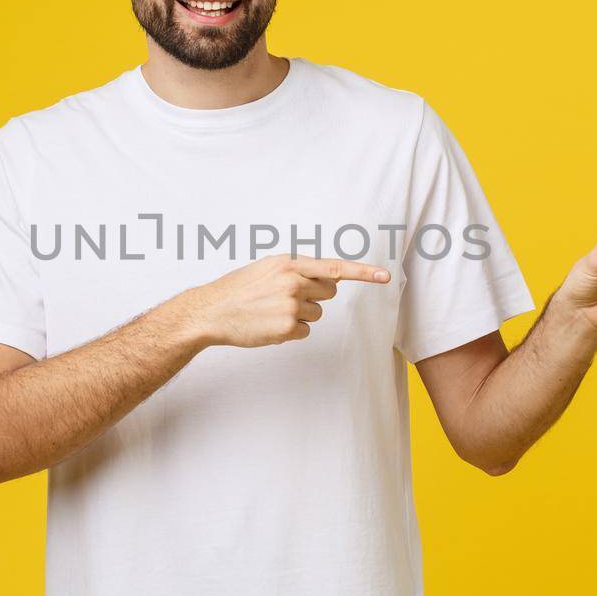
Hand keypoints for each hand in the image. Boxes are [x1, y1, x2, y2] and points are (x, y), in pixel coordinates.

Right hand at [170, 253, 391, 347]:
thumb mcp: (266, 268)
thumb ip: (296, 269)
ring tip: (272, 311)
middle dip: (315, 296)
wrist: (211, 311)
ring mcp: (291, 306)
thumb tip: (328, 279)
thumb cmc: (238, 289)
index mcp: (289, 263)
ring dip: (300, 315)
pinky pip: (305, 331)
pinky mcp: (287, 328)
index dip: (364, 272)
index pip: (335, 267)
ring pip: (317, 314)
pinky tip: (270, 325)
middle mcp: (293, 282)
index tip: (385, 276)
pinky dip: (292, 331)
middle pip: (329, 292)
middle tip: (286, 298)